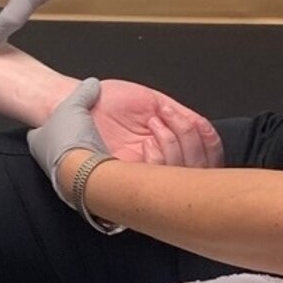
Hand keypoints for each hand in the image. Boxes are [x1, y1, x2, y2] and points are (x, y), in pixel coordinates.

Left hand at [27, 78, 109, 195]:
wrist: (80, 175)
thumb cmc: (68, 142)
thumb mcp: (73, 106)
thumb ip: (82, 93)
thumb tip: (91, 83)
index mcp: (38, 139)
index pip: (36, 130)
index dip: (46, 123)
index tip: (56, 120)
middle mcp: (46, 159)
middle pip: (53, 146)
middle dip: (66, 141)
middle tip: (80, 135)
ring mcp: (61, 175)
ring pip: (69, 162)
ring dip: (80, 156)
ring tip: (94, 148)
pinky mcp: (78, 185)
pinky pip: (86, 173)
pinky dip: (94, 168)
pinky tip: (103, 163)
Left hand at [91, 80, 222, 168]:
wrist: (71, 104)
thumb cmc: (103, 102)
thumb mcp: (150, 102)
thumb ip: (180, 113)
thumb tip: (203, 125)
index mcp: (165, 150)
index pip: (204, 161)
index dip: (210, 144)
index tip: (202, 126)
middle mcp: (155, 167)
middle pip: (198, 172)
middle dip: (194, 143)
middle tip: (181, 122)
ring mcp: (140, 175)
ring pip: (181, 174)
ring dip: (176, 142)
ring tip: (155, 121)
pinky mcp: (125, 180)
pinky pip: (158, 177)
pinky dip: (161, 155)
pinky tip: (148, 137)